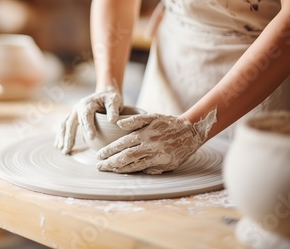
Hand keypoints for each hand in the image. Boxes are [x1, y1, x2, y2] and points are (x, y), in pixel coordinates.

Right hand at [54, 86, 122, 153]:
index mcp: (87, 103)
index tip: (92, 137)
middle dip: (69, 137)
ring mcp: (74, 112)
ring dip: (62, 138)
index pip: (86, 116)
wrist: (105, 94)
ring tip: (63, 150)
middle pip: (71, 123)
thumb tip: (112, 120)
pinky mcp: (74, 117)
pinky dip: (62, 136)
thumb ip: (113, 110)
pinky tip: (60, 145)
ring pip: (65, 125)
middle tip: (68, 150)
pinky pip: (65, 126)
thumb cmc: (110, 98)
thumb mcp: (114, 101)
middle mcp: (78, 108)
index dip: (88, 126)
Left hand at [96, 113, 210, 173]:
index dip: (109, 151)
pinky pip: (147, 170)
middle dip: (110, 163)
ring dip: (120, 169)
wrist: (190, 133)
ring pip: (135, 166)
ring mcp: (158, 158)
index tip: (98, 155)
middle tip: (99, 166)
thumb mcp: (152, 117)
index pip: (122, 144)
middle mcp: (151, 147)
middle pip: (126, 158)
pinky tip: (125, 172)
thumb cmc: (168, 123)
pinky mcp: (165, 167)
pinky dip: (135, 171)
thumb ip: (135, 120)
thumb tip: (117, 123)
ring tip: (109, 170)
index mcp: (146, 134)